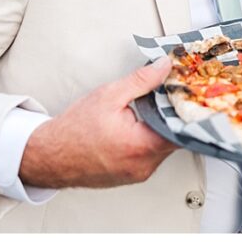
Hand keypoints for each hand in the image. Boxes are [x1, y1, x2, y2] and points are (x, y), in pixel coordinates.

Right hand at [19, 57, 177, 188]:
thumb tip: (164, 67)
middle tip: (175, 96)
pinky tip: (145, 124)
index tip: (192, 95)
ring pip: (165, 147)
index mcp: (140, 146)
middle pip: (176, 138)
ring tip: (156, 108)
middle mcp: (143, 165)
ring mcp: (139, 173)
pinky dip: (152, 139)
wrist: (49, 156)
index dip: (190, 111)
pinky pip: (152, 155)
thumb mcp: (109, 95)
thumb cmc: (73, 130)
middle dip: (176, 116)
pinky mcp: (133, 175)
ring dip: (164, 127)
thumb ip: (141, 80)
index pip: (182, 130)